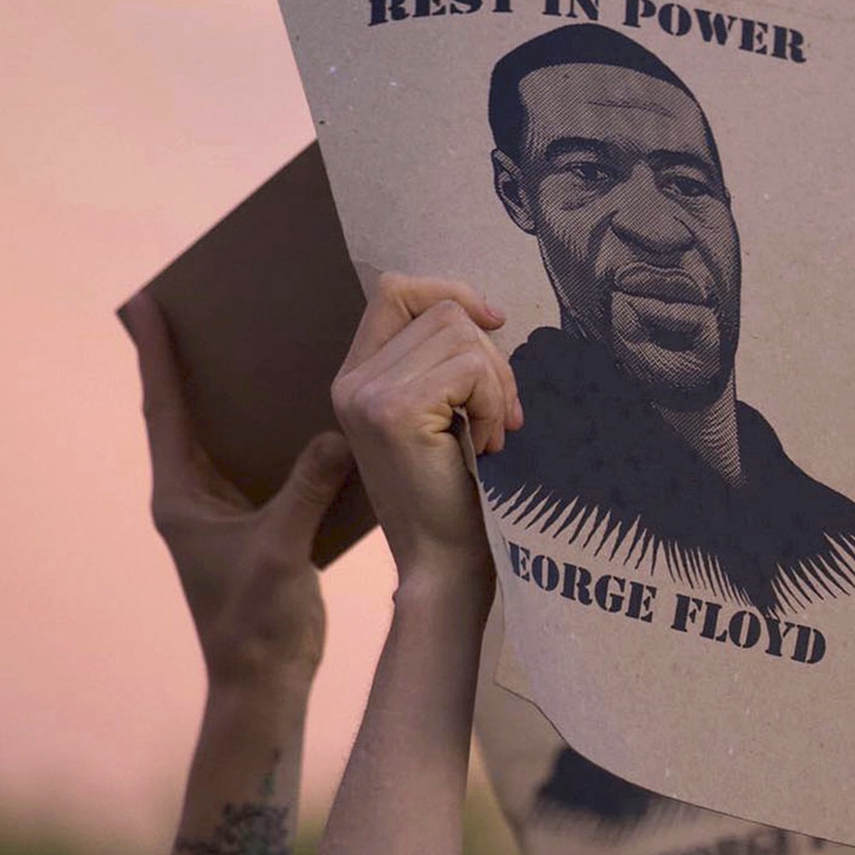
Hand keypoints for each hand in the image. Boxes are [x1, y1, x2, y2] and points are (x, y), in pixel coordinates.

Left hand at [123, 291, 356, 687]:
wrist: (261, 685)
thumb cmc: (256, 625)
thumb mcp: (280, 550)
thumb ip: (306, 489)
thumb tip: (338, 433)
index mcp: (180, 496)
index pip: (164, 409)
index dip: (155, 354)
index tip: (143, 302)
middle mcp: (193, 497)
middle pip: (187, 413)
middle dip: (189, 360)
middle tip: (195, 305)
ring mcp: (221, 512)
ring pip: (223, 437)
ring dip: (232, 395)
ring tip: (249, 346)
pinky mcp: (253, 526)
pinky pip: (260, 463)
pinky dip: (274, 433)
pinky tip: (304, 413)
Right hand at [329, 273, 519, 587]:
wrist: (444, 564)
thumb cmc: (455, 493)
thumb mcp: (443, 415)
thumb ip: (442, 364)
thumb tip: (484, 313)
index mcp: (357, 377)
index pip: (395, 290)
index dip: (450, 292)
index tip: (494, 322)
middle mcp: (352, 380)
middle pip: (442, 311)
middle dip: (491, 356)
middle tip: (503, 415)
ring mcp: (367, 394)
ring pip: (460, 334)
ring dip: (496, 384)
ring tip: (491, 434)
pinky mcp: (394, 411)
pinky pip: (470, 370)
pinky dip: (495, 404)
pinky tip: (488, 445)